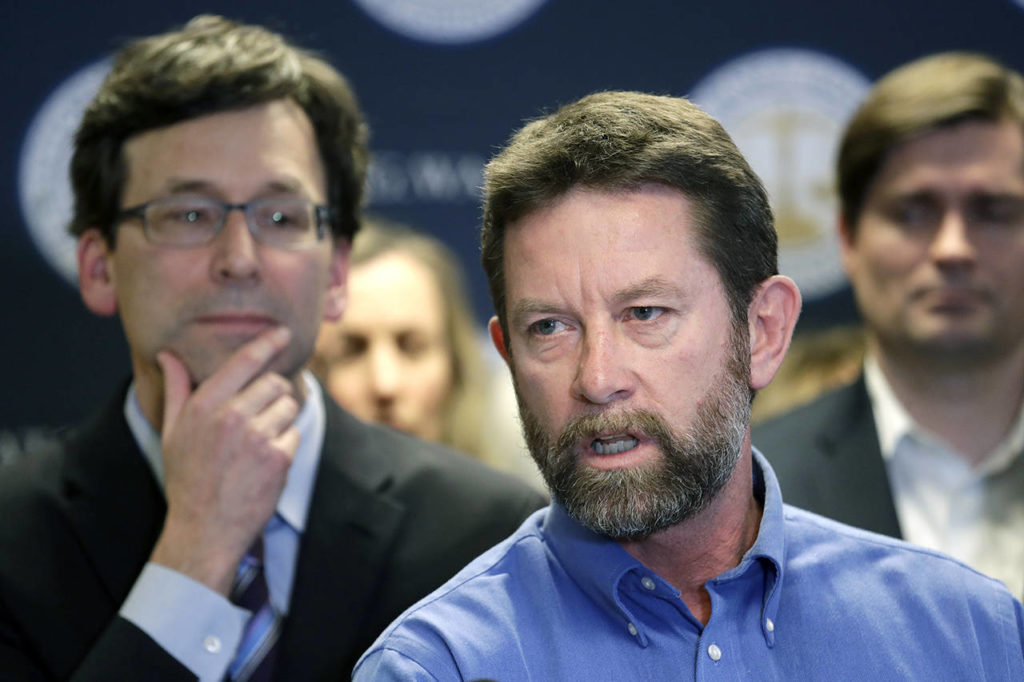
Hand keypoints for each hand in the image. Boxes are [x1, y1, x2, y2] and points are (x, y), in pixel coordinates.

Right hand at [149, 327, 299, 594]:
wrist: (203, 529)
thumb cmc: (187, 479)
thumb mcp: (173, 432)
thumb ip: (177, 390)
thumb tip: (168, 355)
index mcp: (203, 405)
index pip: (244, 361)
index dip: (267, 343)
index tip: (283, 332)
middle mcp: (230, 415)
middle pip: (274, 383)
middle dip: (272, 397)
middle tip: (257, 422)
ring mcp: (256, 436)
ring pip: (288, 407)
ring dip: (279, 422)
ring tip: (256, 448)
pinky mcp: (278, 456)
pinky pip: (293, 435)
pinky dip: (284, 448)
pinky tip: (263, 466)